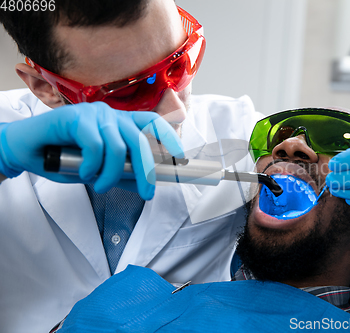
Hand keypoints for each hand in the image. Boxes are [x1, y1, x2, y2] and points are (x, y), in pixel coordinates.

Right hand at [0, 102, 182, 199]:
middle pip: (141, 139)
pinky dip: (92, 165)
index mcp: (119, 124)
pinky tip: (82, 172)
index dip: (169, 138)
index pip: (152, 123)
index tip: (179, 158)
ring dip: (111, 173)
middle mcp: (110, 115)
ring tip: (98, 185)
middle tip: (147, 193)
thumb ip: (120, 174)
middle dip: (148, 170)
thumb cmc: (60, 158)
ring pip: (118, 145)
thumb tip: (146, 184)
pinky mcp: (76, 118)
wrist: (23, 151)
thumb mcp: (96, 172)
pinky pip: (96, 145)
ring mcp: (94, 114)